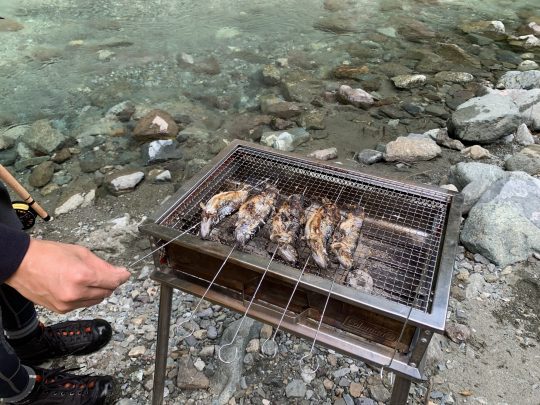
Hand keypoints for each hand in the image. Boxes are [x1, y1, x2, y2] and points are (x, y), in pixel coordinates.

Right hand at [5, 238, 130, 312]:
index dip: (122, 276)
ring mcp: (68, 304)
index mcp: (82, 276)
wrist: (22, 264)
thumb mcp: (81, 252)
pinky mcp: (61, 310)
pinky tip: (78, 286)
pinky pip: (83, 305)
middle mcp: (76, 293)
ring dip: (98, 290)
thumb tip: (119, 273)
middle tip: (106, 273)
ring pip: (97, 300)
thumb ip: (102, 265)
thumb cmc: (48, 254)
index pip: (113, 281)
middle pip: (107, 292)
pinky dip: (86, 296)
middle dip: (110, 282)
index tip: (125, 273)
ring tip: (88, 278)